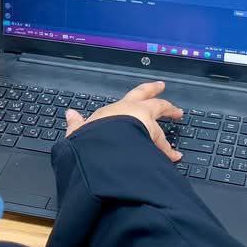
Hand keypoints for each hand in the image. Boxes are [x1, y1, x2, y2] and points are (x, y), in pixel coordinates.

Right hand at [64, 81, 183, 161]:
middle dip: (165, 105)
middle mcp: (135, 113)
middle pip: (156, 104)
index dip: (146, 91)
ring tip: (174, 144)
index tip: (156, 88)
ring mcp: (147, 125)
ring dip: (168, 131)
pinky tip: (173, 158)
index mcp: (118, 109)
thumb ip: (77, 124)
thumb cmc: (92, 136)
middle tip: (176, 108)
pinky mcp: (153, 140)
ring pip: (161, 126)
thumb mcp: (79, 131)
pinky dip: (168, 153)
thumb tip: (70, 115)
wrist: (104, 144)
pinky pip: (164, 147)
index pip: (134, 96)